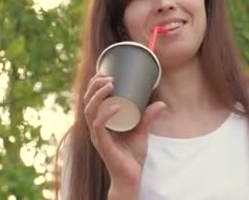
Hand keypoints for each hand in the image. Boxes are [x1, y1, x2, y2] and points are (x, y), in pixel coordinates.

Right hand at [83, 73, 166, 189]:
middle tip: (108, 75)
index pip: (91, 100)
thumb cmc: (132, 155)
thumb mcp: (142, 131)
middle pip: (87, 102)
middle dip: (95, 86)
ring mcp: (98, 136)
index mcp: (100, 122)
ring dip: (98, 95)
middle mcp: (95, 127)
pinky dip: (106, 114)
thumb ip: (148, 117)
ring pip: (90, 111)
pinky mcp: (103, 145)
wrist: (131, 177)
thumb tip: (161, 103)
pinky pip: (99, 127)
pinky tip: (115, 106)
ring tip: (110, 84)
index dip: (94, 85)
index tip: (105, 71)